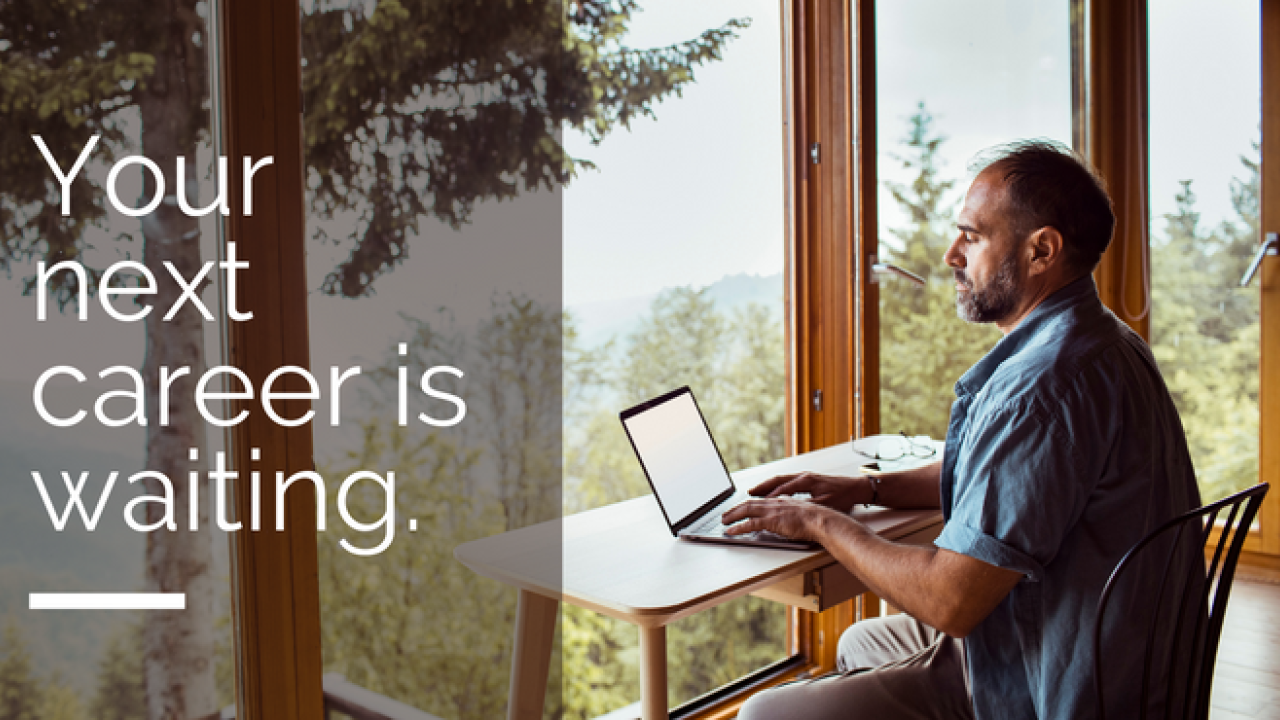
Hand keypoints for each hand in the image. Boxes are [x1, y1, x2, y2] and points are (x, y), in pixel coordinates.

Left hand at [721, 497, 840, 542]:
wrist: (821, 520)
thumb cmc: (816, 519)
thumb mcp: (801, 512)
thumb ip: (790, 513)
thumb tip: (785, 519)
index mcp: (781, 501)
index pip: (759, 501)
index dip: (747, 504)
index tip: (739, 507)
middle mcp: (774, 503)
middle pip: (749, 503)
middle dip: (735, 509)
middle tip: (725, 514)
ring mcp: (772, 511)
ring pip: (746, 511)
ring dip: (733, 516)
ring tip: (724, 521)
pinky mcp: (771, 521)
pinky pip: (750, 524)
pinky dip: (738, 527)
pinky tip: (731, 531)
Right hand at [748, 471, 867, 512]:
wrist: (857, 488)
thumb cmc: (844, 496)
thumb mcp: (825, 504)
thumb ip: (806, 507)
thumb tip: (791, 511)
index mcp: (806, 481)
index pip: (783, 489)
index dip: (769, 497)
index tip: (757, 503)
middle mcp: (804, 476)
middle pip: (777, 480)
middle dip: (762, 487)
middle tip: (748, 493)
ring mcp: (806, 477)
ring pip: (782, 480)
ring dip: (768, 486)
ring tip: (755, 492)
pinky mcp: (809, 480)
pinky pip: (788, 482)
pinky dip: (777, 487)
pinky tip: (773, 493)